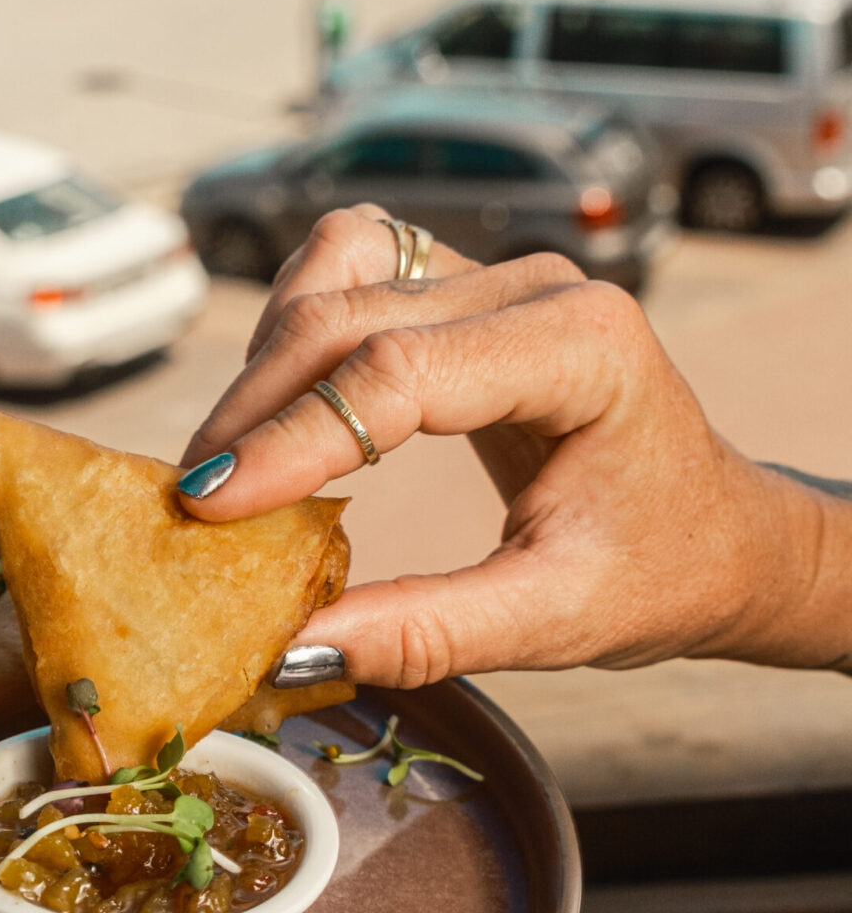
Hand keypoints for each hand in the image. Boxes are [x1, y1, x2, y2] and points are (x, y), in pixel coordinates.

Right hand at [176, 208, 851, 684]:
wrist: (718, 530)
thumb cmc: (659, 571)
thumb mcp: (557, 620)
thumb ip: (429, 631)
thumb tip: (293, 648)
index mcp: (584, 347)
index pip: (403, 371)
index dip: (297, 437)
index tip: (212, 508)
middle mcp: (535, 285)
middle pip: (349, 312)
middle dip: (256, 407)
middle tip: (192, 504)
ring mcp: (495, 272)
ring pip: (337, 268)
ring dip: (267, 355)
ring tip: (234, 456)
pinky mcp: (460, 281)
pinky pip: (349, 264)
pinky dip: (294, 323)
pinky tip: (279, 401)